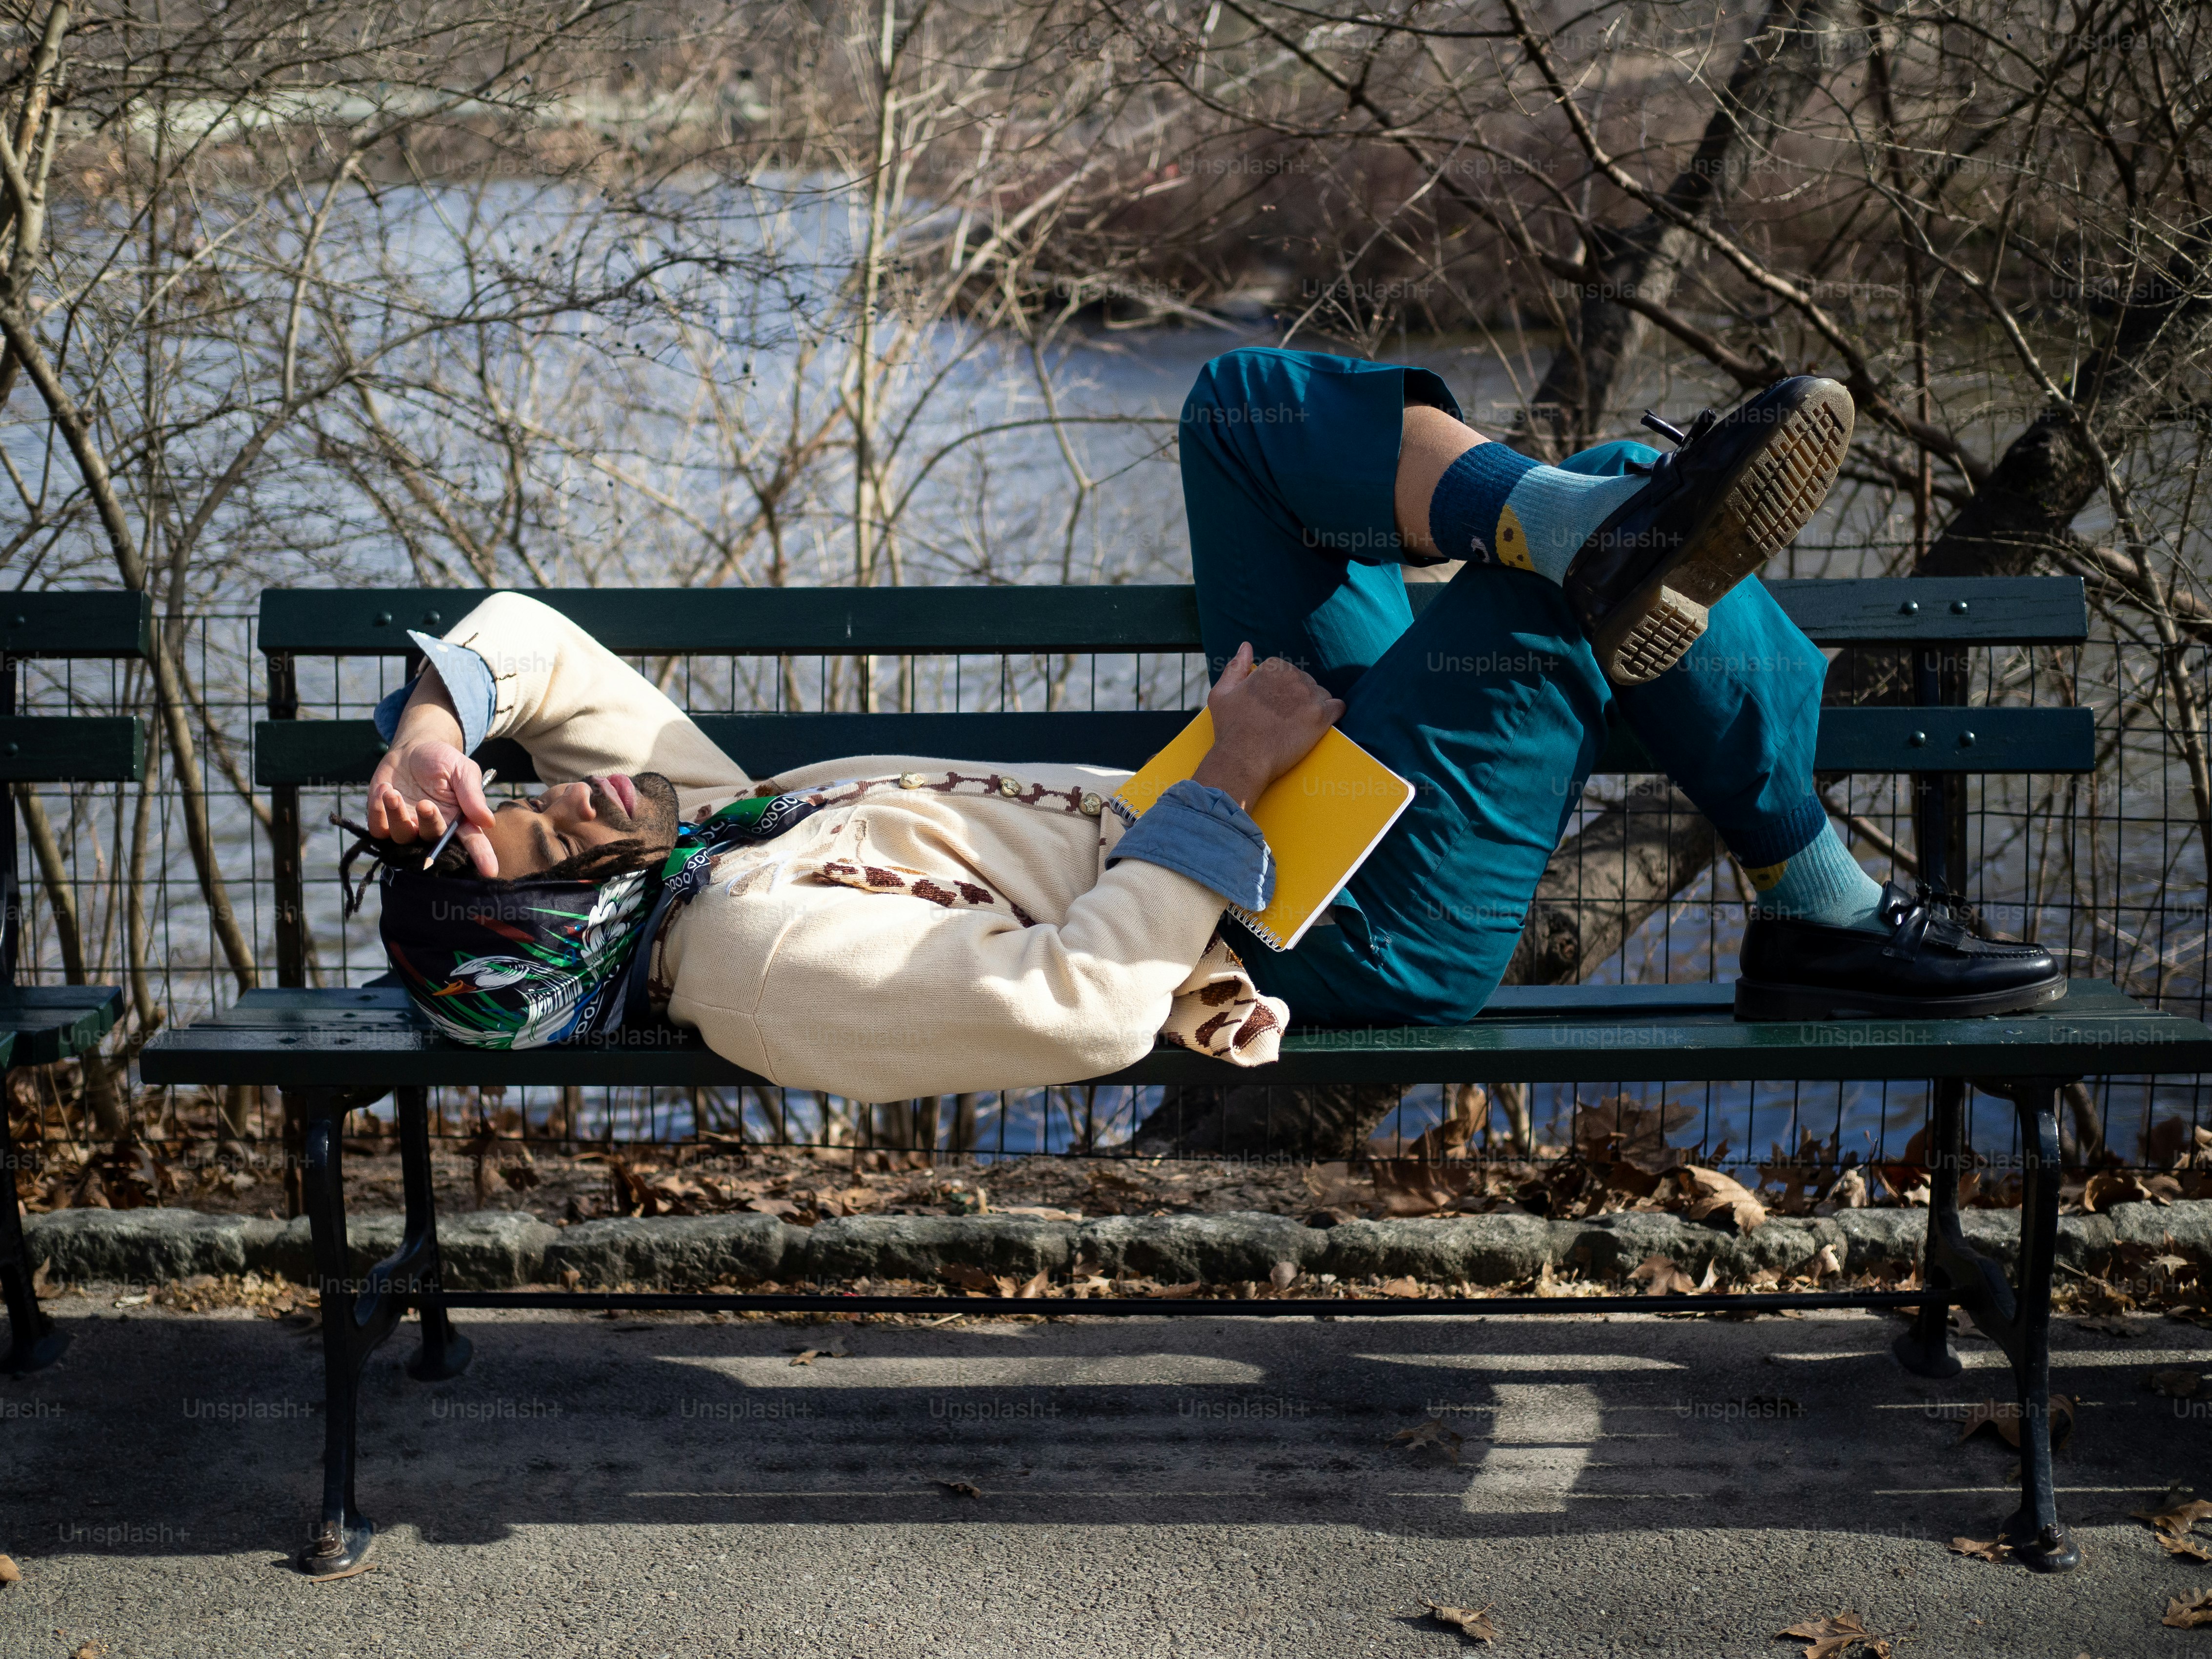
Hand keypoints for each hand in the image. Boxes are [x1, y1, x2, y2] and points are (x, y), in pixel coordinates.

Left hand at [365, 683, 497, 875]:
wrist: (411, 750)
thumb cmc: (442, 761)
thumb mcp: (462, 770)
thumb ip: (472, 794)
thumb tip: (487, 821)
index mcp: (459, 819)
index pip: (473, 841)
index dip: (482, 857)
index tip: (490, 871)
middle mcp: (434, 829)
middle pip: (433, 841)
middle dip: (430, 824)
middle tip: (426, 803)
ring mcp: (409, 827)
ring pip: (402, 838)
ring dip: (397, 817)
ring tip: (393, 792)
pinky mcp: (384, 821)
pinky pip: (378, 829)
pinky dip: (377, 812)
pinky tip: (385, 789)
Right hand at [1191, 641, 1344, 808]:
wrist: (1243, 759)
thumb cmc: (1230, 728)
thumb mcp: (1221, 693)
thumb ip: (1236, 667)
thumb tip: (1246, 646)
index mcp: (1272, 668)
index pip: (1287, 671)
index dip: (1280, 689)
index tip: (1273, 705)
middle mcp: (1293, 677)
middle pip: (1305, 682)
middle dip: (1298, 697)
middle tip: (1284, 718)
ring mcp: (1309, 696)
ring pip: (1321, 694)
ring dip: (1313, 706)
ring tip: (1298, 724)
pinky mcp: (1321, 716)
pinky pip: (1338, 707)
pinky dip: (1333, 713)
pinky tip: (1322, 722)